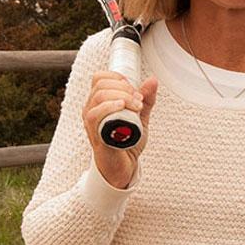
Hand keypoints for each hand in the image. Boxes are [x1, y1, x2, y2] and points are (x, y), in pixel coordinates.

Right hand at [82, 72, 157, 187]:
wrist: (123, 167)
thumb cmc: (126, 143)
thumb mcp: (140, 117)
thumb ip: (146, 99)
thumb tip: (153, 80)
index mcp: (99, 103)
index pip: (100, 78)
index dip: (118, 77)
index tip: (134, 88)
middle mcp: (91, 109)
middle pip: (101, 84)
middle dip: (124, 87)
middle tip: (139, 100)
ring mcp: (91, 122)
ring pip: (99, 96)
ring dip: (122, 96)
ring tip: (136, 106)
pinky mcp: (95, 133)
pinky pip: (95, 115)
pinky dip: (109, 107)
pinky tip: (122, 106)